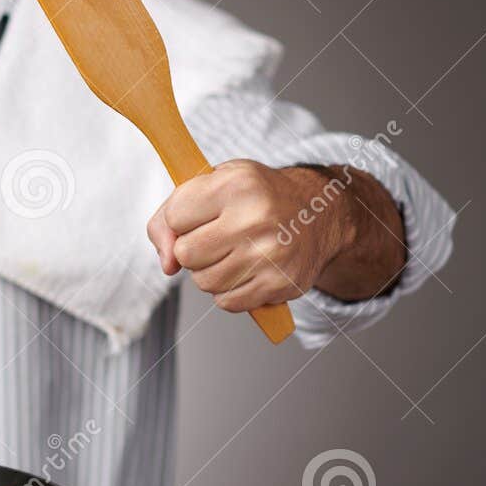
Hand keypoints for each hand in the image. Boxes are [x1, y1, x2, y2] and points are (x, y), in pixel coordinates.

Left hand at [146, 161, 353, 312]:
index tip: (200, 214)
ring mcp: (270, 254)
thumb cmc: (257, 196)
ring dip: (211, 272)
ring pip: (204, 282)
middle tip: (218, 236)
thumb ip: (170, 216)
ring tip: (235, 252)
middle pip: (185, 254)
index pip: (174, 217)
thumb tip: (166, 265)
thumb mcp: (214, 183)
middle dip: (193, 248)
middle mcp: (255, 218)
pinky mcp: (279, 284)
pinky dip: (230, 290)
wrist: (319, 213)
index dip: (181, 220)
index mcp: (237, 184)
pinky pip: (226, 302)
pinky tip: (248, 269)